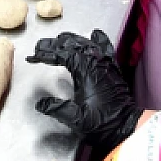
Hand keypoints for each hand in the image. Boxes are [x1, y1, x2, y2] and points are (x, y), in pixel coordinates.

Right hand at [28, 30, 139, 149]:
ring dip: (71, 40)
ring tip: (58, 39)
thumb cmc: (102, 122)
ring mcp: (106, 62)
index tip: (33, 57)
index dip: (46, 54)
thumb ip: (57, 109)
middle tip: (39, 46)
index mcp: (86, 70)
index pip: (62, 54)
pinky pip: (105, 47)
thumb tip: (40, 103)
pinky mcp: (113, 68)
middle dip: (54, 44)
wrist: (126, 126)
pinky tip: (94, 34)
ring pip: (87, 43)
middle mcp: (96, 61)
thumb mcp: (77, 119)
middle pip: (73, 44)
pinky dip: (98, 40)